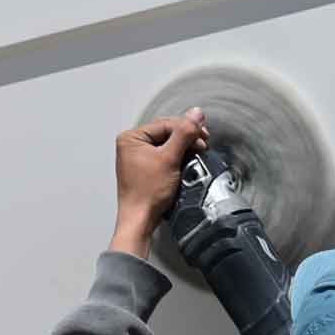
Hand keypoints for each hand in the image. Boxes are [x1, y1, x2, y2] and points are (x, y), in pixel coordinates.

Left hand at [111, 107, 208, 258]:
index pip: (165, 124)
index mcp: (131, 138)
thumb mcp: (169, 158)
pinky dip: (178, 159)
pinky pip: (165, 157)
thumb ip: (184, 134)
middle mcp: (132, 146)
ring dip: (184, 148)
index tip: (203, 135)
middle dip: (187, 138)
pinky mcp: (146, 171)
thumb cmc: (146, 193)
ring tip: (196, 154)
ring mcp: (138, 159)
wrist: (140, 220)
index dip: (187, 128)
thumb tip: (196, 113)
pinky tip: (186, 164)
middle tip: (202, 145)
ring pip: (167, 145)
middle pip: (166, 133)